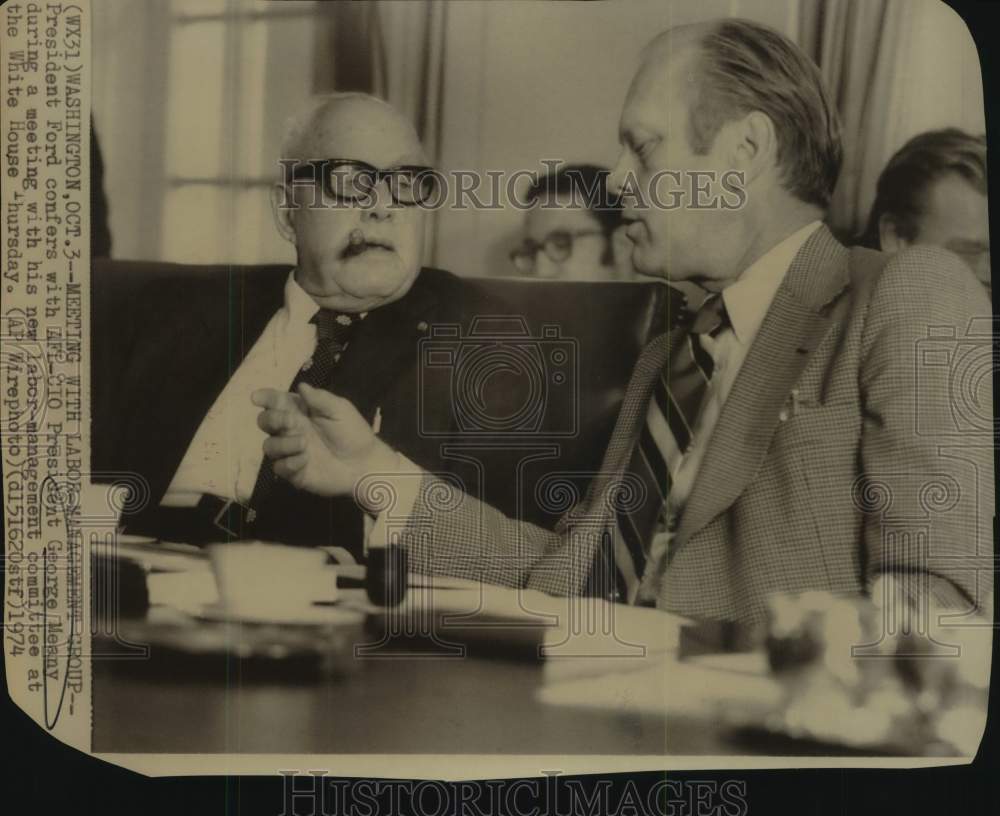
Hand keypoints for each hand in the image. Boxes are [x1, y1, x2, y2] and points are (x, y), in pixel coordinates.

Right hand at [252, 384, 397, 503]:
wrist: (364, 464)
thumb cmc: (353, 433)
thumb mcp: (340, 410)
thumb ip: (320, 398)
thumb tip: (301, 385)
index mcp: (300, 412)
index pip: (276, 402)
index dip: (265, 398)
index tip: (257, 398)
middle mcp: (291, 431)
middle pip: (265, 422)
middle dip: (271, 419)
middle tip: (289, 421)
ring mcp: (291, 452)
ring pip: (268, 446)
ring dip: (282, 443)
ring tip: (303, 443)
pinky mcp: (294, 472)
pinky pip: (279, 467)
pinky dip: (289, 462)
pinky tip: (305, 460)